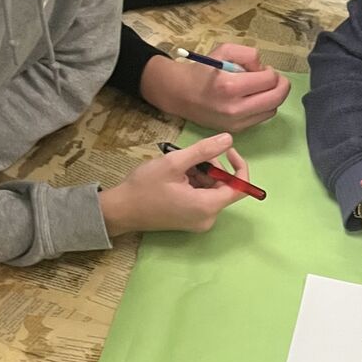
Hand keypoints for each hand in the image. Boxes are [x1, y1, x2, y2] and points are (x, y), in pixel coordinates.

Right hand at [99, 133, 250, 235]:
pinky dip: (196, 184)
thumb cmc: (145, 186)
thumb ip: (204, 151)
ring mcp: (200, 221)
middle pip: (225, 188)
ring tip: (180, 165)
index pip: (240, 187)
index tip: (227, 150)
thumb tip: (228, 139)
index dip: (239, 166)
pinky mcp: (191, 220)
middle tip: (192, 155)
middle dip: (214, 168)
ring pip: (213, 191)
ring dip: (203, 174)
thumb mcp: (174, 163)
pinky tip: (178, 176)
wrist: (121, 211)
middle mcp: (208, 218)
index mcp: (207, 206)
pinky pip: (203, 198)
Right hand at [140, 43, 289, 133]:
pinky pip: (261, 119)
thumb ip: (248, 54)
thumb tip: (264, 70)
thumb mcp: (223, 51)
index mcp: (231, 86)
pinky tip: (253, 99)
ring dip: (273, 97)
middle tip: (276, 79)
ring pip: (272, 110)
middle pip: (276, 99)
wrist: (181, 94)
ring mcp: (236, 123)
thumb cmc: (203, 70)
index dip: (271, 72)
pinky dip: (263, 107)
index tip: (263, 69)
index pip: (269, 80)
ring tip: (261, 88)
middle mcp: (235, 108)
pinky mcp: (236, 130)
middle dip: (282, 86)